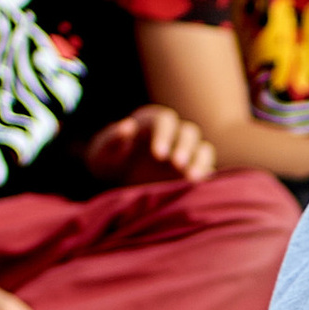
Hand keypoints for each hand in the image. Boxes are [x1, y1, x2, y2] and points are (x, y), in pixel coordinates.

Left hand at [86, 103, 213, 186]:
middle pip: (188, 132)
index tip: (157, 154)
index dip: (163, 135)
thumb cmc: (108, 162)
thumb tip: (126, 126)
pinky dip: (206, 177)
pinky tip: (200, 188)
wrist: (116, 183)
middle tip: (177, 165)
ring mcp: (186, 152)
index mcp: (152, 123)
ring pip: (203, 149)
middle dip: (184, 147)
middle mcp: (174, 134)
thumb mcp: (101, 152)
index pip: (165, 121)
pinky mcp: (193, 170)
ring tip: (192, 179)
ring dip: (200, 162)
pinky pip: (207, 170)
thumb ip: (111, 138)